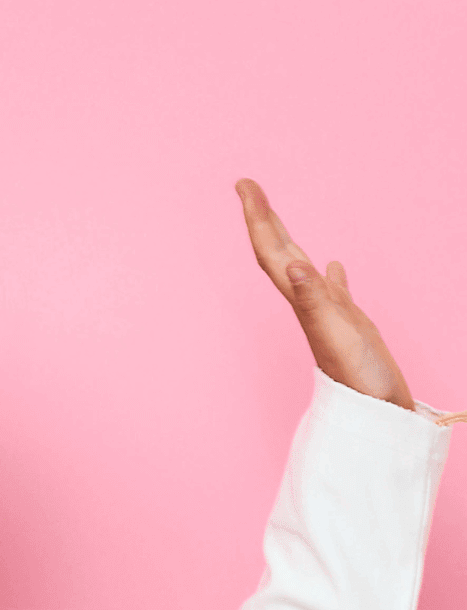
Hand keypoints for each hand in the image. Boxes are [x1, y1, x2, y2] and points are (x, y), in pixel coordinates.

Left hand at [237, 178, 415, 409]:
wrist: (375, 413)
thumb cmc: (357, 378)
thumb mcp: (335, 333)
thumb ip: (314, 300)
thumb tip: (292, 265)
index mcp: (302, 299)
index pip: (272, 250)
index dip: (258, 217)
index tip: (244, 186)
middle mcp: (308, 302)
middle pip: (278, 251)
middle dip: (263, 217)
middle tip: (246, 185)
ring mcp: (328, 312)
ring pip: (302, 265)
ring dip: (288, 239)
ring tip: (276, 217)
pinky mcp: (348, 324)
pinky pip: (335, 290)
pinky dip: (330, 273)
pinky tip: (334, 265)